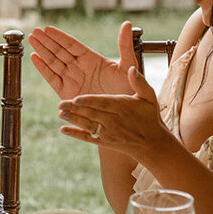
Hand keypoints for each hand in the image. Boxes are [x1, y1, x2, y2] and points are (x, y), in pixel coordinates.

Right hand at [29, 21, 137, 99]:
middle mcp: (79, 68)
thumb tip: (127, 23)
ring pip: (53, 62)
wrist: (122, 115)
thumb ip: (124, 45)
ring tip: (32, 39)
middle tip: (35, 31)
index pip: (72, 45)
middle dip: (47, 41)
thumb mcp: (128, 65)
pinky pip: (52, 78)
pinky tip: (34, 57)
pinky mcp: (66, 93)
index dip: (60, 37)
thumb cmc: (128, 91)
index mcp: (92, 60)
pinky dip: (43, 68)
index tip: (48, 28)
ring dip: (42, 50)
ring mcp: (72, 79)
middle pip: (59, 51)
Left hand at [57, 65, 171, 157]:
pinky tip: (63, 130)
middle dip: (77, 110)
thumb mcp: (149, 97)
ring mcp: (108, 133)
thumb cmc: (149, 116)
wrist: (152, 144)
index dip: (90, 101)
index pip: (104, 103)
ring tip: (60, 114)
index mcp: (123, 107)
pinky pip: (88, 138)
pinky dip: (75, 134)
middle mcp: (114, 121)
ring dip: (74, 120)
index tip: (77, 98)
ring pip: (88, 125)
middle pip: (93, 114)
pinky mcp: (104, 142)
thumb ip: (139, 82)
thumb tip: (132, 69)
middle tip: (61, 104)